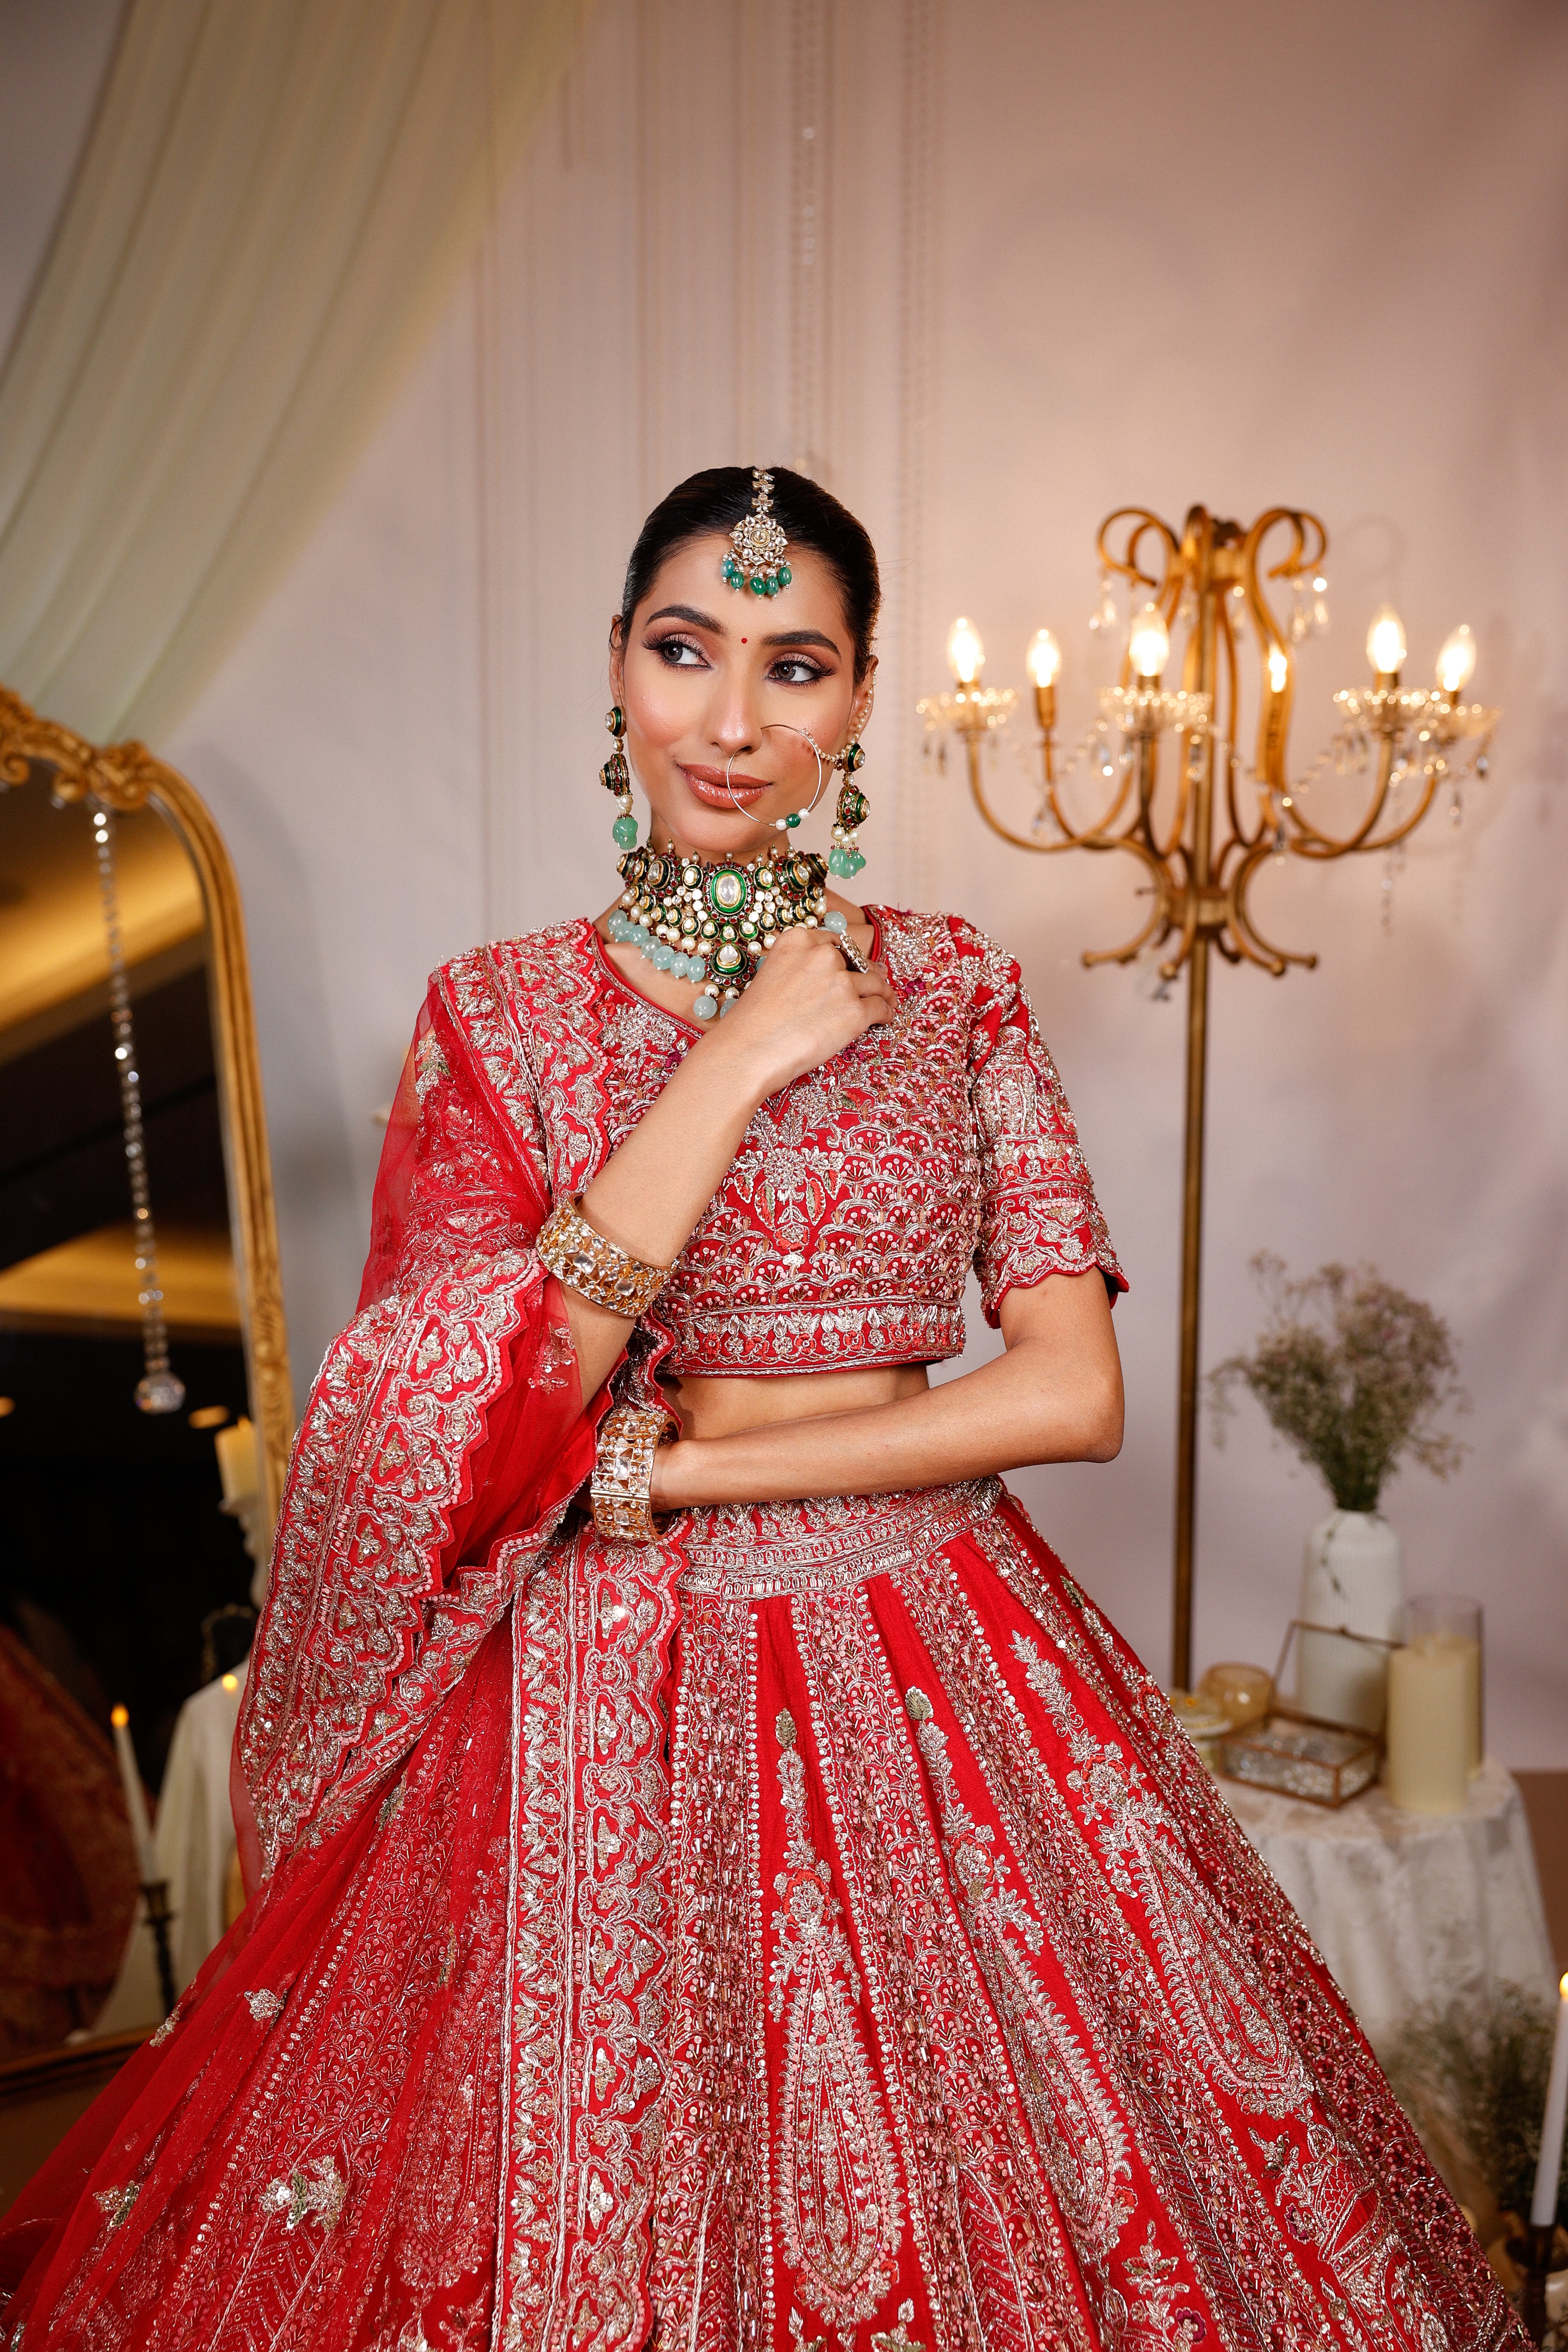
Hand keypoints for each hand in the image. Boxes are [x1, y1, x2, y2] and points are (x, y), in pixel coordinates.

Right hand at [701, 924, 895, 1102]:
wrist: (747, 1051)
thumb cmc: (753, 1022)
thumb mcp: (772, 977)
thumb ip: (801, 969)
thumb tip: (834, 975)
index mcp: (798, 940)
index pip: (836, 942)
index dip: (848, 957)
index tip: (854, 966)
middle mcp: (823, 955)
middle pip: (858, 961)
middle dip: (868, 974)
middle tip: (876, 985)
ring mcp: (841, 982)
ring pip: (875, 983)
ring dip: (882, 994)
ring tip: (886, 1002)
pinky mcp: (855, 1011)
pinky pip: (881, 1008)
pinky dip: (886, 1014)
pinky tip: (884, 1019)